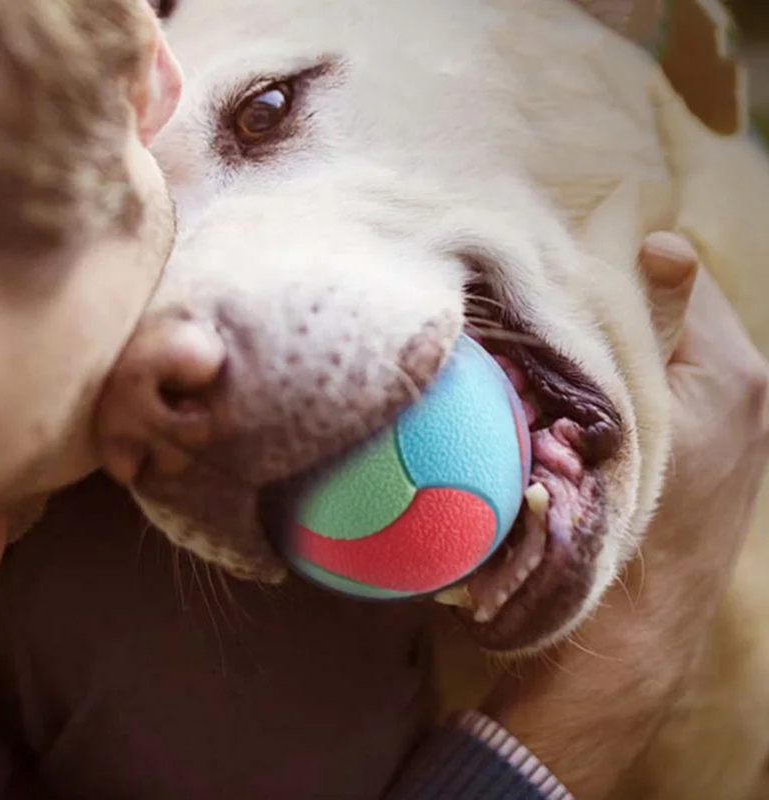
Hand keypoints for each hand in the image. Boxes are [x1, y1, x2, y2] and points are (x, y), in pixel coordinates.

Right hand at [481, 232, 768, 798]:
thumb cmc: (632, 518)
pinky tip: (577, 385)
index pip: (678, 276)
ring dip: (609, 341)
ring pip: (654, 347)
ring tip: (558, 342)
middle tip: (552, 302)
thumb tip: (665, 246)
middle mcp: (737, 388)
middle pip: (667, 311)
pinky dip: (617, 374)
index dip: (619, 263)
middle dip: (612, 303)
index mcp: (734, 371)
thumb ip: (652, 328)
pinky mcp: (690, 444)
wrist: (634, 622)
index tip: (564, 265)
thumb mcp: (639, 413)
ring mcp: (716, 419)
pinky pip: (652, 382)